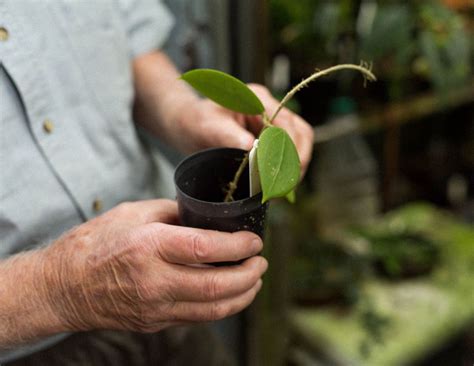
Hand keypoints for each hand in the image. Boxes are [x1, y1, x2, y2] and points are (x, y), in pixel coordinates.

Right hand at [42, 200, 266, 332]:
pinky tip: (231, 294)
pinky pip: (197, 317)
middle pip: (216, 286)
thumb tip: (205, 217)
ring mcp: (155, 307)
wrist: (63, 287)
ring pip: (212, 309)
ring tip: (255, 280)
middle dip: (249, 275)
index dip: (237, 246)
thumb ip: (173, 213)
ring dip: (242, 296)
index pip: (204, 249)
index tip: (254, 240)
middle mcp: (154, 281)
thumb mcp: (132, 213)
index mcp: (148, 247)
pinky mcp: (154, 322)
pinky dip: (220, 306)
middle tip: (261, 262)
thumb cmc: (94, 244)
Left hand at [176, 84, 313, 174]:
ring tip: (283, 188)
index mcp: (257, 99)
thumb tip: (251, 147)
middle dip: (297, 160)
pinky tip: (276, 185)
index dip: (290, 147)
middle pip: (300, 132)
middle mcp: (269, 109)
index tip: (284, 171)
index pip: (286, 122)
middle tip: (286, 185)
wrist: (189, 125)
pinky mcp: (270, 138)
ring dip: (294, 166)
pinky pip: (287, 153)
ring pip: (298, 143)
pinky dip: (285, 169)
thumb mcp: (208, 126)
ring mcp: (272, 123)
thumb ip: (228, 134)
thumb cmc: (196, 121)